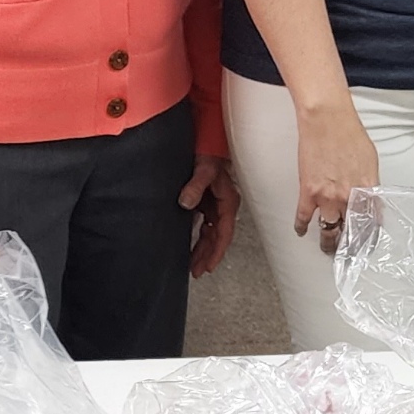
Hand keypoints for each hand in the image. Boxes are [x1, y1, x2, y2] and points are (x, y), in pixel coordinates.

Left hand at [179, 155, 238, 277]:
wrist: (206, 142)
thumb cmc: (209, 155)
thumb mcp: (203, 169)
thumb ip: (195, 186)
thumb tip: (185, 203)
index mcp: (228, 201)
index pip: (224, 232)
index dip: (217, 251)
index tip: (209, 266)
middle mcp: (223, 205)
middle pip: (217, 237)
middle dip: (207, 255)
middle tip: (196, 271)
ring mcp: (214, 205)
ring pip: (210, 233)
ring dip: (202, 248)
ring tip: (192, 265)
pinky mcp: (205, 202)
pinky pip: (203, 225)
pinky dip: (197, 236)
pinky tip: (188, 245)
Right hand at [294, 100, 379, 255]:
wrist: (327, 120)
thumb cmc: (349, 133)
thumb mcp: (370, 161)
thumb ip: (369, 182)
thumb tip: (368, 196)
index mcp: (368, 189)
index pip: (372, 222)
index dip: (369, 236)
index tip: (367, 244)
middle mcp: (349, 197)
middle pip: (351, 231)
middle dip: (350, 246)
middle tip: (348, 253)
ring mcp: (327, 196)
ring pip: (328, 230)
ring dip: (328, 243)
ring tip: (328, 249)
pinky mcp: (308, 192)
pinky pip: (304, 217)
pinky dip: (302, 227)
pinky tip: (302, 231)